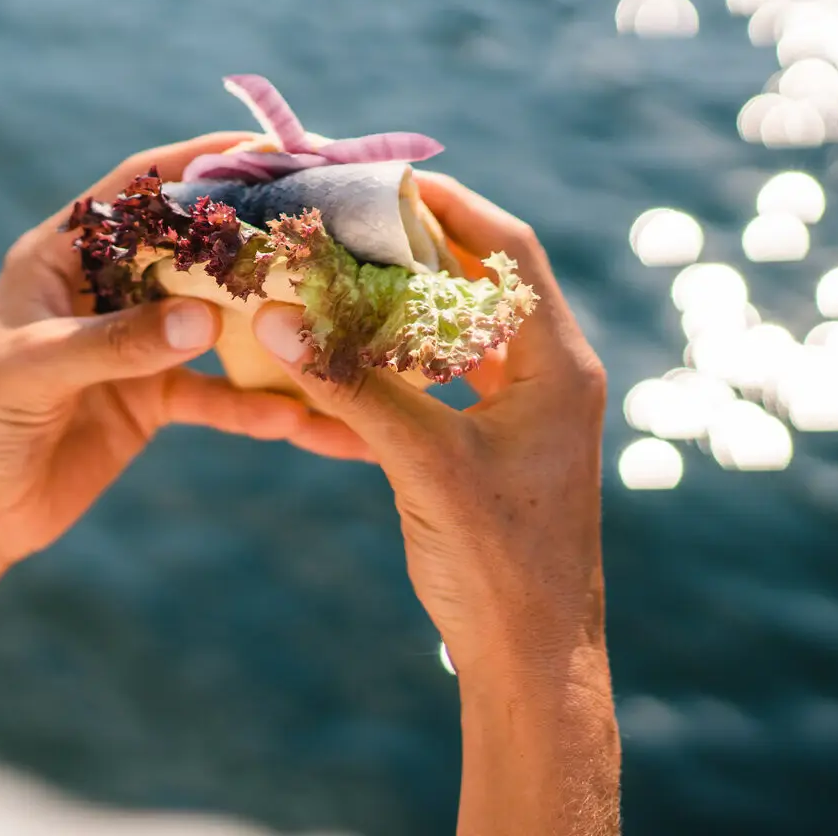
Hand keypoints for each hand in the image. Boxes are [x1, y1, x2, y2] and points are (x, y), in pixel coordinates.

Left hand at [0, 132, 373, 574]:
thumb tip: (203, 321)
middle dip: (256, 237)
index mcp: (63, 255)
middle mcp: (106, 289)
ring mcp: (134, 345)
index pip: (139, 188)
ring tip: (334, 320)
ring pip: (217, 321)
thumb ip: (117, 345)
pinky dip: (258, 408)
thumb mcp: (35, 372)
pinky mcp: (150, 401)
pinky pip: (216, 398)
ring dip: (270, 326)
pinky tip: (304, 419)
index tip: (268, 148)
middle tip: (328, 225)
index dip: (199, 161)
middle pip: (193, 247)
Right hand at [250, 171, 608, 671]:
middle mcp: (553, 376)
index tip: (387, 177)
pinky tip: (352, 347)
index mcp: (559, 366)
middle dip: (419, 244)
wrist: (533, 661)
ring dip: (409, 296)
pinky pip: (453, 373)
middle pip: (487, 279)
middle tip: (348, 215)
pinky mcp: (501, 442)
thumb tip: (278, 318)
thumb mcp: (421, 466)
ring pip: (466, 326)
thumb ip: (352, 387)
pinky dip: (407, 352)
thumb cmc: (498, 564)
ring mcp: (528, 410)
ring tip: (340, 267)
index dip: (452, 204)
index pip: (510, 251)